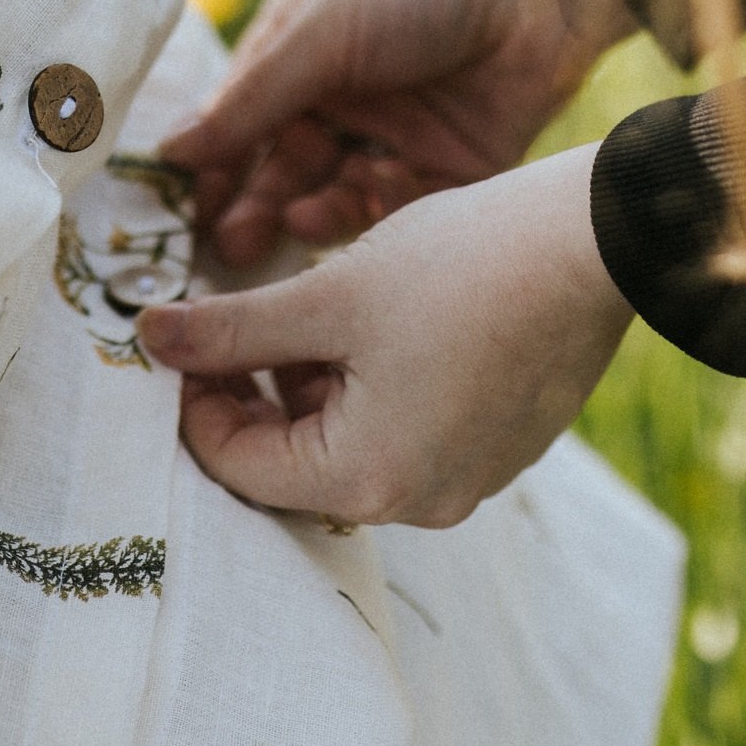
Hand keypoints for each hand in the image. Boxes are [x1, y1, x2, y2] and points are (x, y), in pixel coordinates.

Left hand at [134, 146, 632, 527]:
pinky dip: (371, 390)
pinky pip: (410, 434)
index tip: (179, 339)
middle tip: (230, 323)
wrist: (598, 243)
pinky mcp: (502, 446)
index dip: (194, 401)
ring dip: (311, 389)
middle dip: (253, 395)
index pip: (239, 466)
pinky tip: (371, 323)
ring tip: (306, 314)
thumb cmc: (461, 267)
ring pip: (352, 448)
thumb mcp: (327, 296)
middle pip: (296, 464)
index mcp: (369, 478)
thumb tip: (147, 337)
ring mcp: (470, 479)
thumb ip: (230, 329)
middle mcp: (422, 502)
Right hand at [164, 0, 634, 267]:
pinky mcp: (459, 165)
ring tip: (296, 223)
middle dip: (258, 210)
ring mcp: (403, 134)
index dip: (213, 171)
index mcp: (303, 54)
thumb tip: (169, 153)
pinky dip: (384, 209)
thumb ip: (248, 101)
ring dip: (314, 214)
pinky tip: (370, 195)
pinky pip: (408, 208)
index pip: (240, 126)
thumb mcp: (318, 31)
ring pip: (342, 198)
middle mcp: (348, 98)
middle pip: (287, 172)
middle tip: (232, 251)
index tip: (185, 217)